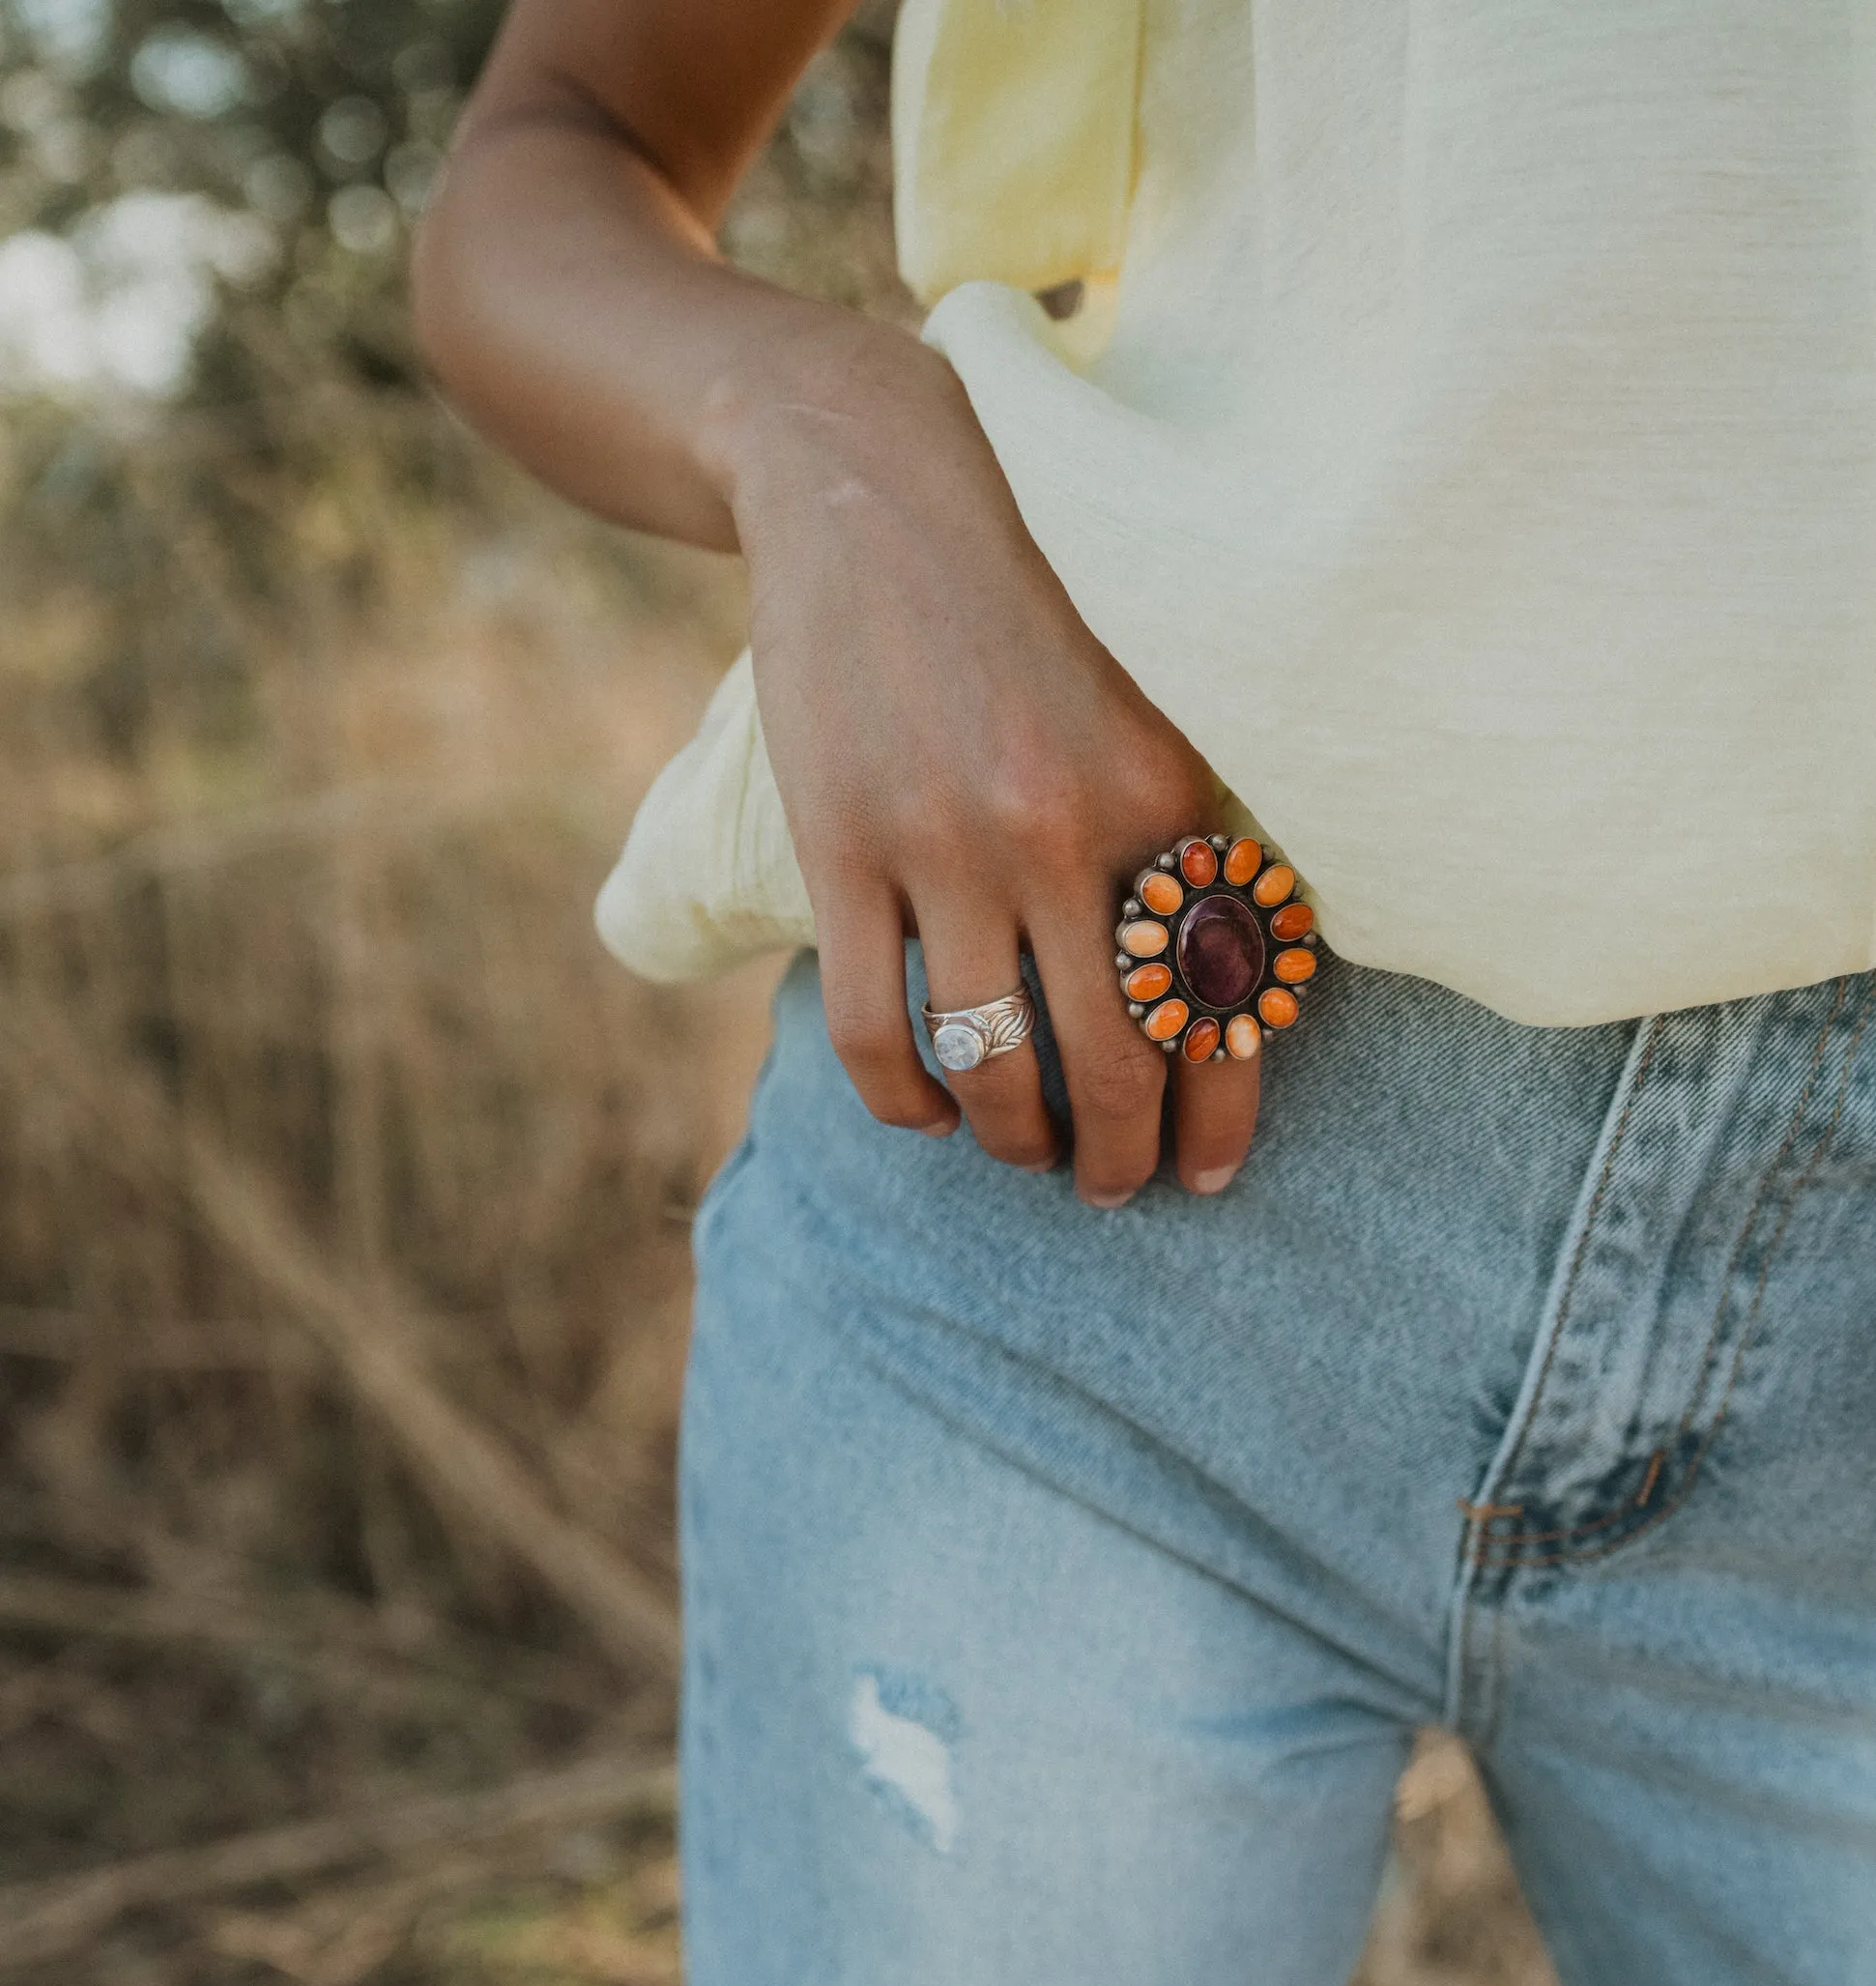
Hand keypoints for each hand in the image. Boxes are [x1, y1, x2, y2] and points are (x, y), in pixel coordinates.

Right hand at [722, 317, 1259, 1203]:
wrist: (870, 486)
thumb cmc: (1028, 603)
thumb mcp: (1143, 696)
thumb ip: (1185, 829)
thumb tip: (1226, 995)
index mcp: (1165, 790)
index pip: (1218, 1002)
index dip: (1221, 1115)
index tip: (1207, 1175)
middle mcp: (1067, 827)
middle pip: (1117, 1064)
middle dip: (1120, 1158)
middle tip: (1111, 1187)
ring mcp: (947, 842)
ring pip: (996, 1065)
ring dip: (1015, 1143)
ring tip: (1023, 1154)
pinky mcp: (842, 845)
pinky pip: (878, 1031)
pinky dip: (906, 1105)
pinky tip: (927, 1117)